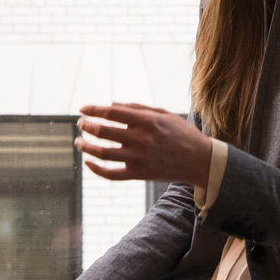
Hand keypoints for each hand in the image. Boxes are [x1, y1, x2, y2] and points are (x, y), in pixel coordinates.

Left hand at [75, 102, 211, 185]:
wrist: (200, 160)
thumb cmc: (181, 133)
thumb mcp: (163, 114)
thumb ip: (137, 107)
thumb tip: (110, 104)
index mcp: (146, 120)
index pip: (111, 112)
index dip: (93, 110)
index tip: (82, 109)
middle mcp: (141, 139)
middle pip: (102, 131)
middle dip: (86, 126)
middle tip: (80, 124)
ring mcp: (139, 158)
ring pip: (102, 153)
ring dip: (85, 146)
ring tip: (79, 142)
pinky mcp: (139, 174)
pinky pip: (111, 174)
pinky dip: (96, 169)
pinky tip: (88, 162)